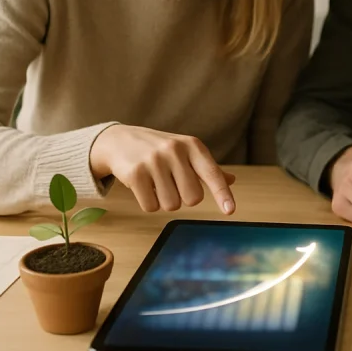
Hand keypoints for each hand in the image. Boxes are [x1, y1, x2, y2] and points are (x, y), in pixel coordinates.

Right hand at [89, 125, 235, 213]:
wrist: (119, 140)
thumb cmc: (159, 149)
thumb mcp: (185, 152)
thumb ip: (207, 168)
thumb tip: (232, 180)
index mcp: (192, 145)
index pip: (212, 173)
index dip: (222, 193)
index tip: (230, 210)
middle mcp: (175, 150)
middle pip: (193, 198)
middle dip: (183, 197)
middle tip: (172, 183)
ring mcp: (154, 161)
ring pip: (171, 205)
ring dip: (164, 201)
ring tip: (156, 182)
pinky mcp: (136, 173)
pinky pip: (151, 207)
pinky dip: (148, 203)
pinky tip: (143, 186)